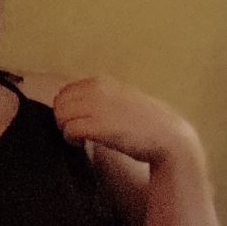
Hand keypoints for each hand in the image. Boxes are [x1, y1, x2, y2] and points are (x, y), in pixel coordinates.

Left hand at [52, 76, 196, 166]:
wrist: (168, 137)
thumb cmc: (144, 123)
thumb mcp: (119, 100)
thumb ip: (98, 98)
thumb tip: (74, 107)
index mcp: (101, 82)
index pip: (65, 92)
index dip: (68, 109)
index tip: (79, 121)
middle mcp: (97, 90)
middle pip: (59, 103)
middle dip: (63, 119)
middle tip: (77, 132)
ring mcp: (98, 106)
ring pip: (60, 115)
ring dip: (65, 129)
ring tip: (80, 138)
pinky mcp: (98, 125)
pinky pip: (69, 129)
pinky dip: (71, 139)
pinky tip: (82, 143)